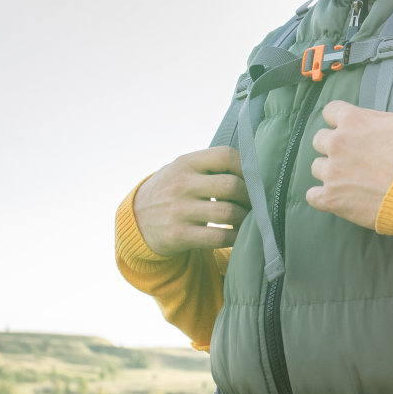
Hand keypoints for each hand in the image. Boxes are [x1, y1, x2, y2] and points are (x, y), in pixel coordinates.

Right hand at [133, 146, 249, 256]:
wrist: (136, 220)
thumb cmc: (171, 191)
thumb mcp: (182, 170)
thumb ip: (210, 166)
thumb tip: (255, 173)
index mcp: (186, 163)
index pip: (225, 156)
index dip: (247, 167)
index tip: (255, 178)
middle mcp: (181, 184)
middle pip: (231, 186)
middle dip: (251, 196)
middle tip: (256, 203)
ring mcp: (179, 210)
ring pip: (228, 213)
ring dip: (246, 218)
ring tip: (249, 218)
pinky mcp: (179, 235)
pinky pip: (219, 237)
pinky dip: (235, 237)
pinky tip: (238, 234)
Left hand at [306, 100, 392, 228]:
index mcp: (355, 120)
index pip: (331, 111)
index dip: (340, 121)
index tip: (350, 130)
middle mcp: (338, 143)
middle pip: (319, 140)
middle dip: (334, 147)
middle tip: (353, 158)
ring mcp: (333, 172)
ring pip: (317, 167)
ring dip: (331, 173)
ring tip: (351, 182)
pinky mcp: (332, 198)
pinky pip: (313, 196)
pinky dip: (323, 198)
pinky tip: (338, 199)